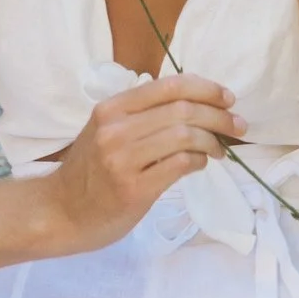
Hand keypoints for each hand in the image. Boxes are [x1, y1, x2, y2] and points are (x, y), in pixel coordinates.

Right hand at [45, 75, 244, 254]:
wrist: (61, 212)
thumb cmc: (89, 171)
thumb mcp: (105, 130)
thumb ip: (140, 114)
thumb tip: (195, 102)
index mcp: (111, 108)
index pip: (169, 86)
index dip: (206, 88)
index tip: (227, 98)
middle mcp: (115, 129)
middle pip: (183, 110)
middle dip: (219, 116)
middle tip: (237, 125)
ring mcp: (123, 160)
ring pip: (185, 136)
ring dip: (213, 141)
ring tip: (222, 149)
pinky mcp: (134, 189)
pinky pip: (180, 165)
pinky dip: (199, 161)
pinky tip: (202, 163)